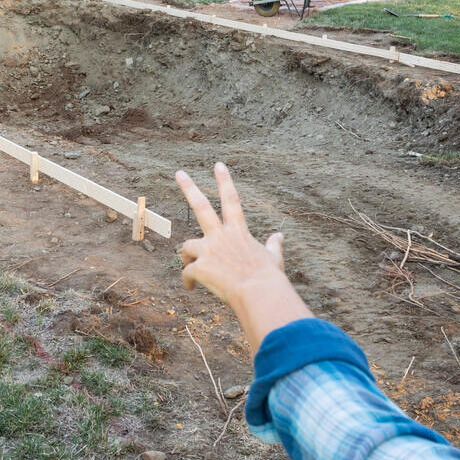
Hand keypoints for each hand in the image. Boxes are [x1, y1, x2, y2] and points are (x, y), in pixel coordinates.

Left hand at [175, 163, 311, 353]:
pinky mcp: (199, 267)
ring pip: (186, 247)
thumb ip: (274, 245)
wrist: (259, 294)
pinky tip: (191, 288)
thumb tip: (280, 236)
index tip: (218, 165)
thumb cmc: (269, 278)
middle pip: (201, 206)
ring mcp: (208, 251)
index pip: (232, 200)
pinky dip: (188, 280)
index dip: (225, 181)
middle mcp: (221, 236)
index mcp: (239, 232)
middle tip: (179, 172)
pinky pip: (187, 273)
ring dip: (187, 257)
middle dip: (189, 187)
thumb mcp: (273, 258)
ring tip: (191, 269)